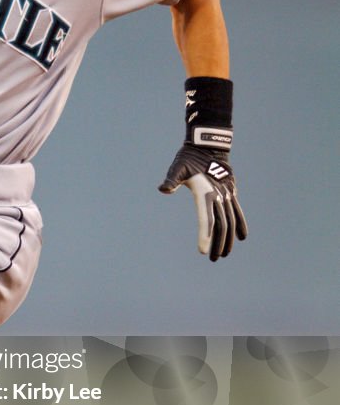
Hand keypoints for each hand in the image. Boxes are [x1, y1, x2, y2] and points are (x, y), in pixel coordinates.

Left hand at [158, 143, 247, 260]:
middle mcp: (218, 195)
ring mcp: (227, 194)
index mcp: (204, 192)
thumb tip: (163, 189)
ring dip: (228, 238)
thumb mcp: (178, 167)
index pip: (206, 219)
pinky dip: (240, 223)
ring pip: (230, 220)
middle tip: (213, 259)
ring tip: (224, 254)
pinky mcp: (231, 192)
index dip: (205, 235)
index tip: (203, 251)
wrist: (209, 145)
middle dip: (217, 243)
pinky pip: (237, 211)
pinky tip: (241, 237)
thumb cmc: (189, 158)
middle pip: (221, 224)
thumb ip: (171, 179)